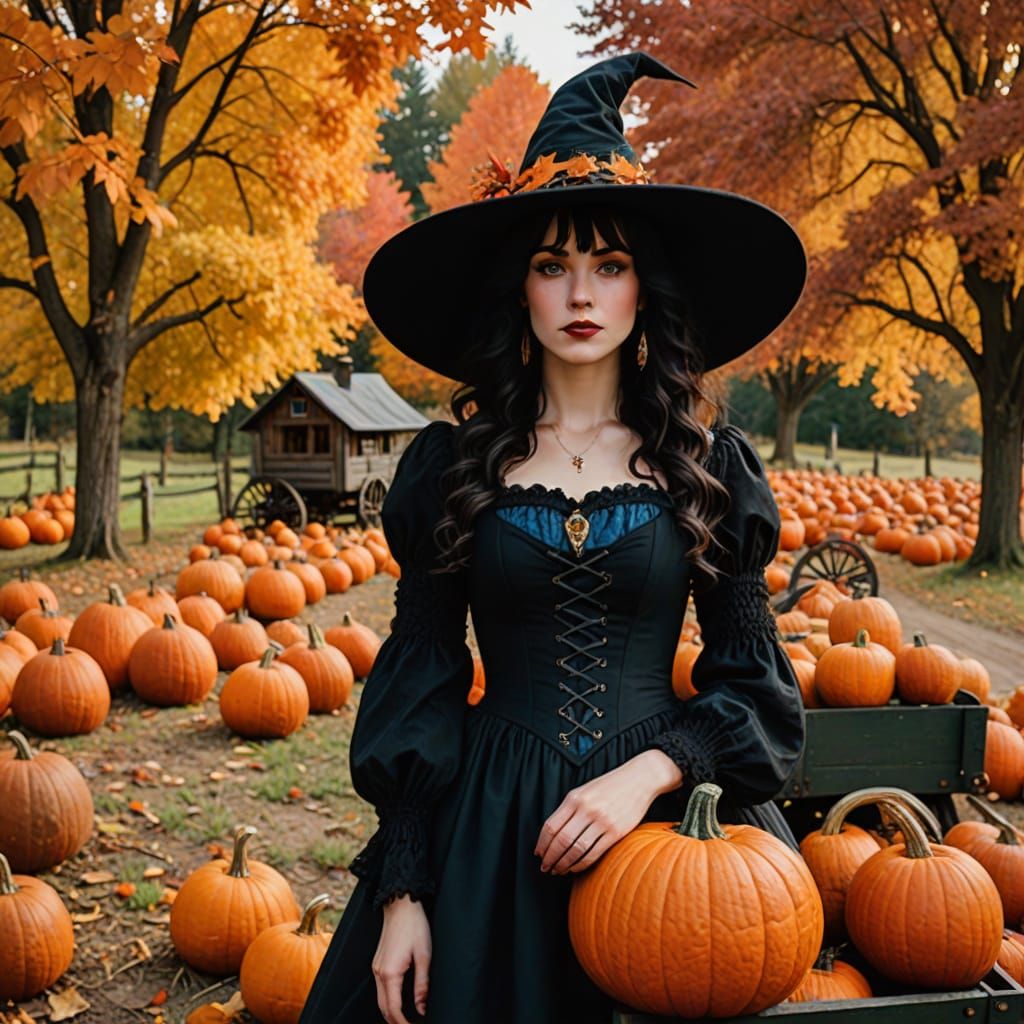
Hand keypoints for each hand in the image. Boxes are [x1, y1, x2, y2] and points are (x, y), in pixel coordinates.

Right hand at [374, 896, 430, 1021]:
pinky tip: (399, 1002)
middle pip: (384, 1009)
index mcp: (390, 973)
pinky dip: (388, 1001)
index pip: (394, 1009)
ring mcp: (376, 968)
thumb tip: (421, 1008)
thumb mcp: (424, 955)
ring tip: (406, 1020)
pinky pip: (379, 989)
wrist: (401, 905)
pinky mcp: (378, 963)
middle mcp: (379, 973)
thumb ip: (422, 984)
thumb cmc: (415, 927)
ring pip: (380, 1000)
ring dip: (391, 1013)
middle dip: (396, 1022)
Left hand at [534, 752, 676, 874]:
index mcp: (574, 798)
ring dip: (564, 864)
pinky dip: (581, 864)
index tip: (538, 854)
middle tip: (546, 868)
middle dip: (550, 858)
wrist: (638, 779)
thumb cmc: (608, 787)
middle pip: (561, 840)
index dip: (542, 843)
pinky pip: (594, 853)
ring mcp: (602, 820)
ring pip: (576, 849)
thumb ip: (569, 809)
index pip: (551, 826)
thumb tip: (552, 834)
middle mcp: (586, 809)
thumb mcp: (584, 791)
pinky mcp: (616, 832)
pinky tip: (575, 868)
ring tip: (559, 870)